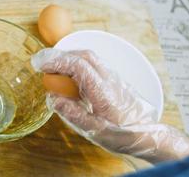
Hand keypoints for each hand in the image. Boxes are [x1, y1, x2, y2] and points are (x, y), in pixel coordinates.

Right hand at [32, 49, 188, 162]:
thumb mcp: (96, 131)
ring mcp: (113, 77)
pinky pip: (93, 64)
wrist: (147, 133)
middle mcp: (109, 79)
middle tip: (41, 62)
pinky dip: (76, 62)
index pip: (80, 67)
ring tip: (52, 66)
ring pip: (89, 57)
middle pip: (84, 56)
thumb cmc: (123, 134)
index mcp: (104, 91)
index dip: (58, 62)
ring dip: (69, 57)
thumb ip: (74, 114)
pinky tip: (68, 72)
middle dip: (60, 55)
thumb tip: (53, 99)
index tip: (41, 66)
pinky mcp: (112, 79)